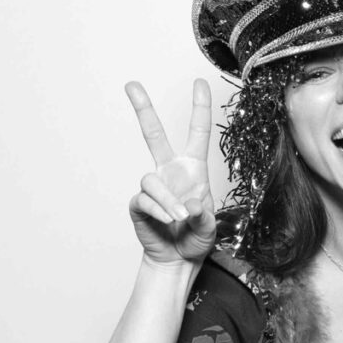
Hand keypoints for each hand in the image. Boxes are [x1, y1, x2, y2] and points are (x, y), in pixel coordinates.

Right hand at [126, 79, 215, 265]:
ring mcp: (154, 186)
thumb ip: (204, 216)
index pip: (198, 132)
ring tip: (178, 218)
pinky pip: (144, 200)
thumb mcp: (211, 227)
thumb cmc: (197, 238)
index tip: (199, 83)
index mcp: (194, 169)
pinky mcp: (139, 203)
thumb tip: (190, 204)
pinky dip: (157, 211)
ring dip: (167, 201)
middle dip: (143, 109)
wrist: (178, 260)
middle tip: (131, 84)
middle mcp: (171, 171)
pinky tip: (167, 222)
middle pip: (154, 134)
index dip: (200, 107)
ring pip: (153, 181)